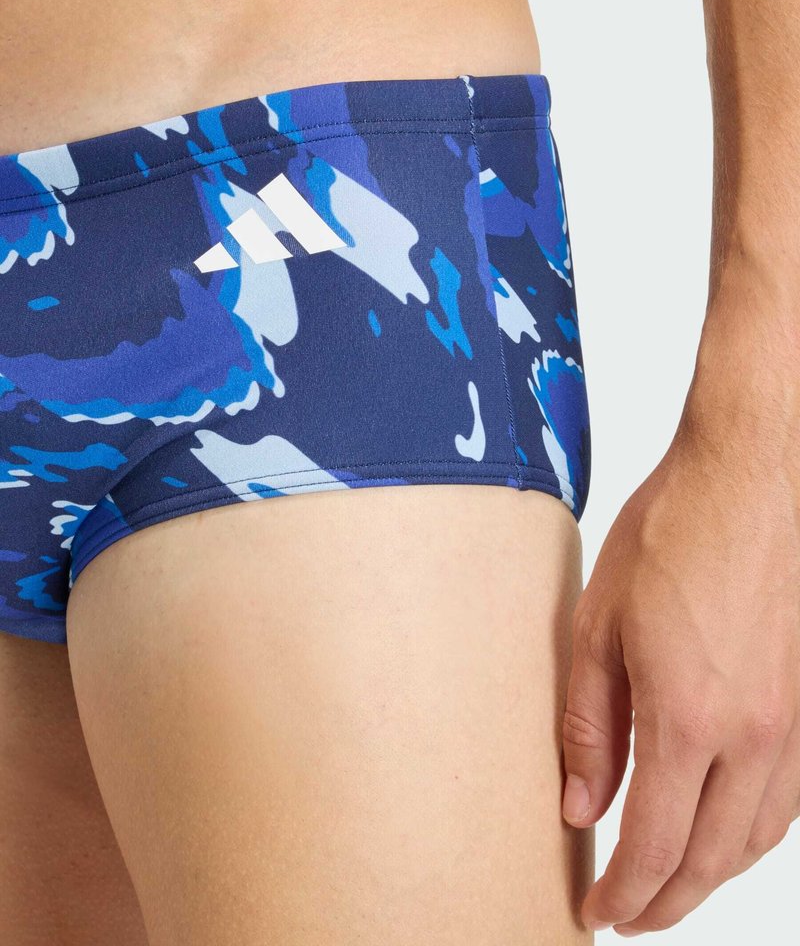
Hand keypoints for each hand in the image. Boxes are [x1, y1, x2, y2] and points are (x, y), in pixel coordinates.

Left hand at [561, 381, 799, 935]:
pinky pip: (786, 798)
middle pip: (711, 859)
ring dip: (712, 875)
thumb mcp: (600, 623)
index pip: (655, 845)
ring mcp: (791, 721)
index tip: (597, 914)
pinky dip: (751, 834)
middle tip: (629, 917)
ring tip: (671, 885)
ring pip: (757, 838)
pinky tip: (724, 828)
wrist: (752, 478)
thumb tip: (581, 804)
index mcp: (689, 718)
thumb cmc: (674, 533)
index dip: (624, 893)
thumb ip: (590, 724)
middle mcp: (752, 735)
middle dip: (667, 902)